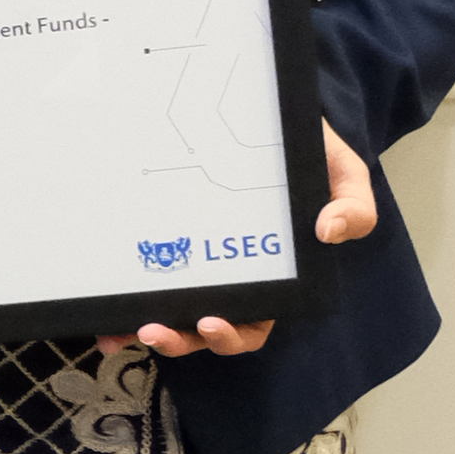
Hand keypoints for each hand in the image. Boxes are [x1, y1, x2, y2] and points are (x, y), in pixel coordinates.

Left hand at [102, 121, 374, 361]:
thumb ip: (352, 204)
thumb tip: (331, 230)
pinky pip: (145, 278)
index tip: (210, 323)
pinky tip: (102, 306)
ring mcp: (196, 263)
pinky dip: (123, 298)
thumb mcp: (343, 172)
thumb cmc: (308, 151)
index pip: (251, 324)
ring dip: (145, 329)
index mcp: (271, 277)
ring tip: (121, 329)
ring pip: (169, 312)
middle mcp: (231, 278)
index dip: (230, 335)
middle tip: (154, 330)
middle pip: (203, 329)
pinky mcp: (168, 242)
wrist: (273, 114)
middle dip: (179, 339)